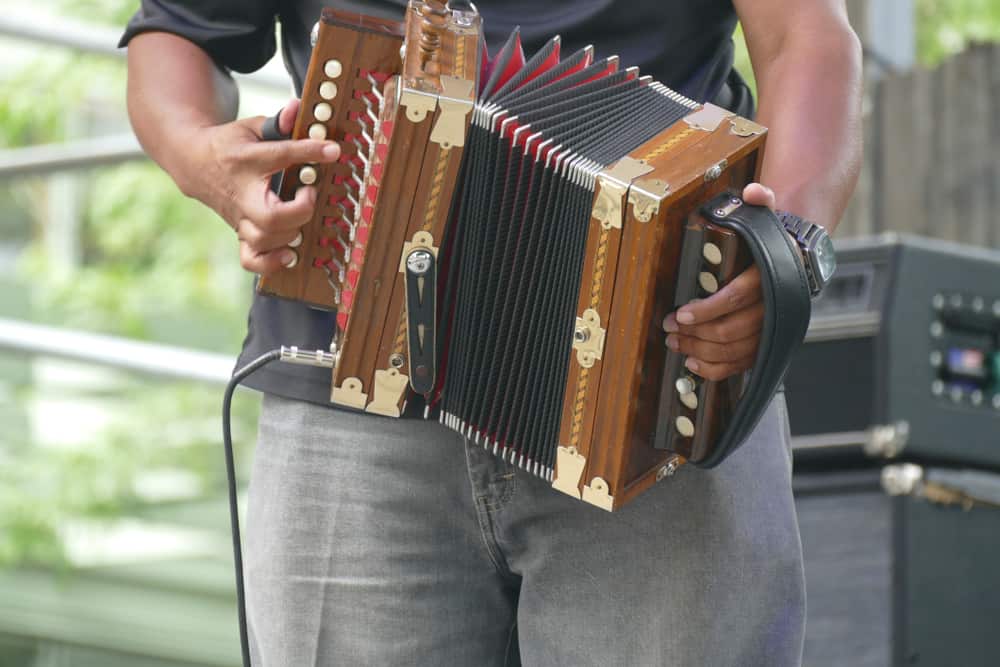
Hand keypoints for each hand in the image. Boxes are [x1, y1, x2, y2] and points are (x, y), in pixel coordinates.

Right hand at [175, 98, 340, 274]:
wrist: (194, 162)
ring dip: (290, 231)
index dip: (309, 152)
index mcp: (246, 161)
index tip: (332, 150)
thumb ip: (279, 123)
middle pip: (270, 217)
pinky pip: (251, 259)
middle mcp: (242, 194)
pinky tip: (290, 254)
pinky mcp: (239, 233)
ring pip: (263, 239)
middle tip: (308, 193)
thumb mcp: (252, 127)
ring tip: (299, 213)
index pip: (280, 156)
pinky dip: (270, 262)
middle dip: (298, 210)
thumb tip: (297, 108)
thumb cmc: (232, 145)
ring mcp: (239, 218)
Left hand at [661, 183, 774, 380]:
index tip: (679, 313)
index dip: (706, 309)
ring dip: (700, 351)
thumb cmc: (774, 238)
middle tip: (668, 328)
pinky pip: (742, 365)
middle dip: (695, 332)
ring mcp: (772, 329)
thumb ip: (762, 201)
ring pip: (735, 350)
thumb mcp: (768, 216)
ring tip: (674, 342)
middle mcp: (774, 307)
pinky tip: (693, 364)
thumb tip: (754, 191)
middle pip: (732, 329)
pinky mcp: (767, 344)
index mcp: (771, 276)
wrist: (799, 259)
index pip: (736, 297)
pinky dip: (717, 369)